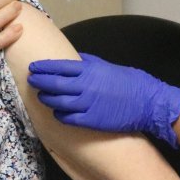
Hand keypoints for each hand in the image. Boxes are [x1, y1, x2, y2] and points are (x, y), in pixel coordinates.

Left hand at [27, 53, 179, 147]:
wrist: (148, 102)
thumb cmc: (130, 82)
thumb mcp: (109, 66)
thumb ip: (89, 63)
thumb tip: (74, 59)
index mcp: (90, 70)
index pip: (59, 66)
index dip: (44, 67)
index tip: (34, 67)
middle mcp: (86, 86)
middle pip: (54, 83)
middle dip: (39, 81)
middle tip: (31, 80)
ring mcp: (88, 104)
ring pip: (58, 101)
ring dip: (47, 98)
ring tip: (42, 96)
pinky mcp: (91, 120)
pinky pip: (68, 118)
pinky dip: (59, 114)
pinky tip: (57, 112)